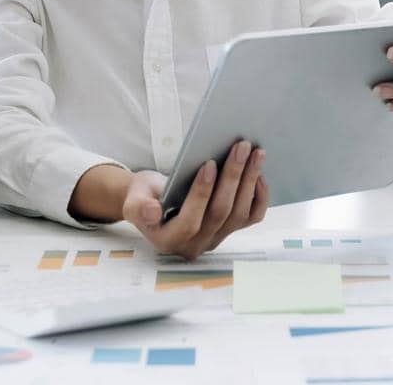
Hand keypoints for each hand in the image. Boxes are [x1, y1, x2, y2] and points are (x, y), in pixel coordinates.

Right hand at [122, 141, 268, 259]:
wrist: (154, 202)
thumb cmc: (144, 197)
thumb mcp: (133, 199)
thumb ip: (138, 207)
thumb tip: (152, 212)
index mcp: (168, 239)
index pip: (190, 221)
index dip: (201, 193)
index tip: (209, 163)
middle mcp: (194, 245)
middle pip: (219, 213)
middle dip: (232, 178)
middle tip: (241, 147)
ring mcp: (215, 239)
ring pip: (238, 214)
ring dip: (248, 181)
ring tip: (255, 153)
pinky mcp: (229, 230)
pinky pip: (250, 218)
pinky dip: (259, 197)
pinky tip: (258, 175)